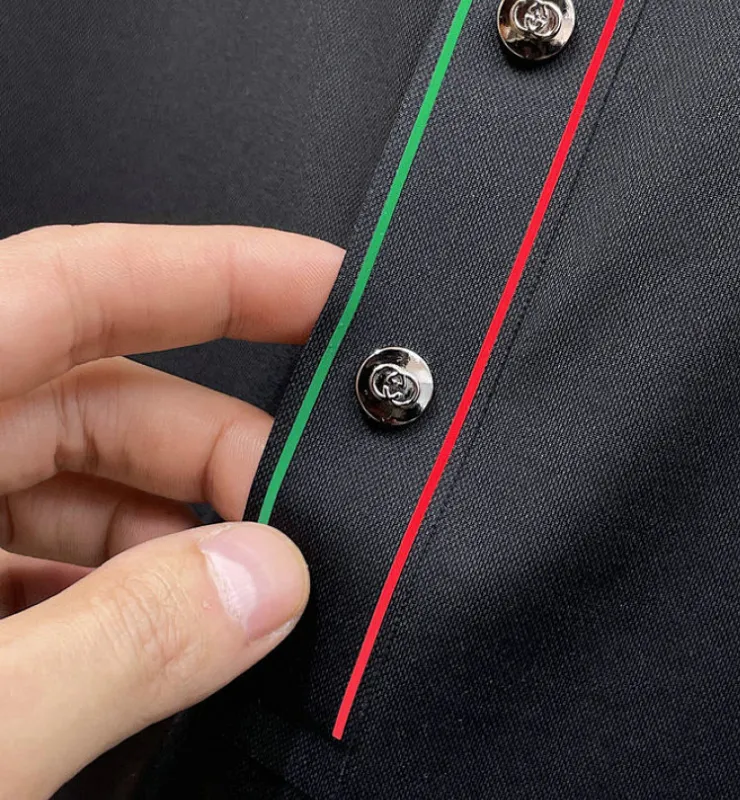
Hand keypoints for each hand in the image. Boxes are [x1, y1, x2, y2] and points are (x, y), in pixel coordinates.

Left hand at [0, 223, 341, 797]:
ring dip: (188, 539)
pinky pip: (59, 568)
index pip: (81, 285)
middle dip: (228, 453)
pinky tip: (178, 651)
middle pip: (107, 400)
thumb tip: (264, 583)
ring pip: (91, 492)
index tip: (326, 290)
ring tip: (256, 601)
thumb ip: (114, 648)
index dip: (220, 273)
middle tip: (307, 521)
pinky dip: (133, 599)